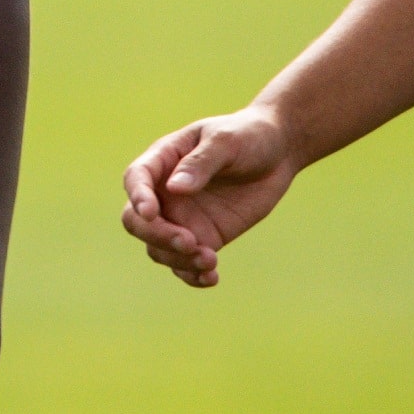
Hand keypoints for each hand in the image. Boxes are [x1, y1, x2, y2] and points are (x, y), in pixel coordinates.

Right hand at [120, 107, 298, 287]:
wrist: (277, 153)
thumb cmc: (247, 135)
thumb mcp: (226, 141)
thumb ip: (201, 163)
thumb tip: (174, 188)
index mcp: (164, 160)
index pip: (136, 178)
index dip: (138, 197)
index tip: (151, 213)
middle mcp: (165, 192)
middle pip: (138, 221)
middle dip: (157, 236)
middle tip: (188, 242)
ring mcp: (182, 218)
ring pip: (159, 249)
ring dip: (178, 260)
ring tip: (210, 260)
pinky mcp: (203, 238)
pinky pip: (186, 264)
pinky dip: (192, 276)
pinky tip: (211, 277)